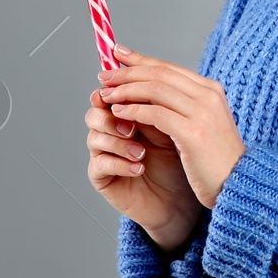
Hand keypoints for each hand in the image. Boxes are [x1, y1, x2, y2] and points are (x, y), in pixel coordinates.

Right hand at [85, 84, 202, 250]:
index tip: (128, 86)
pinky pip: (100, 163)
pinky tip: (140, 167)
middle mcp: (113, 130)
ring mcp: (105, 153)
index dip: (120, 84)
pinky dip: (120, 163)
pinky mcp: (103, 177)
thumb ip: (162, 105)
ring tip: (142, 152)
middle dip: (113, 114)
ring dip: (119, 141)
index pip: (116, 91)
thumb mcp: (176, 126)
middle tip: (132, 126)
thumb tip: (155, 79)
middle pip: (96, 110)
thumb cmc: (181, 160)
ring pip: (95, 136)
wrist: (183, 198)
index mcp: (129, 111)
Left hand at [97, 44, 247, 209]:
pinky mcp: (193, 133)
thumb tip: (145, 93)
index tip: (118, 55)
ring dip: (126, 90)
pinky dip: (133, 111)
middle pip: (160, 74)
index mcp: (211, 90)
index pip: (169, 68)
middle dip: (128, 72)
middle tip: (104, 76)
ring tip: (106, 96)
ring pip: (155, 90)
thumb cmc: (215, 159)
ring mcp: (203, 113)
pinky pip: (155, 114)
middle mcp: (209, 95)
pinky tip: (118, 113)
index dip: (140, 60)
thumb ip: (181, 106)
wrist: (238, 184)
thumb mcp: (201, 124)